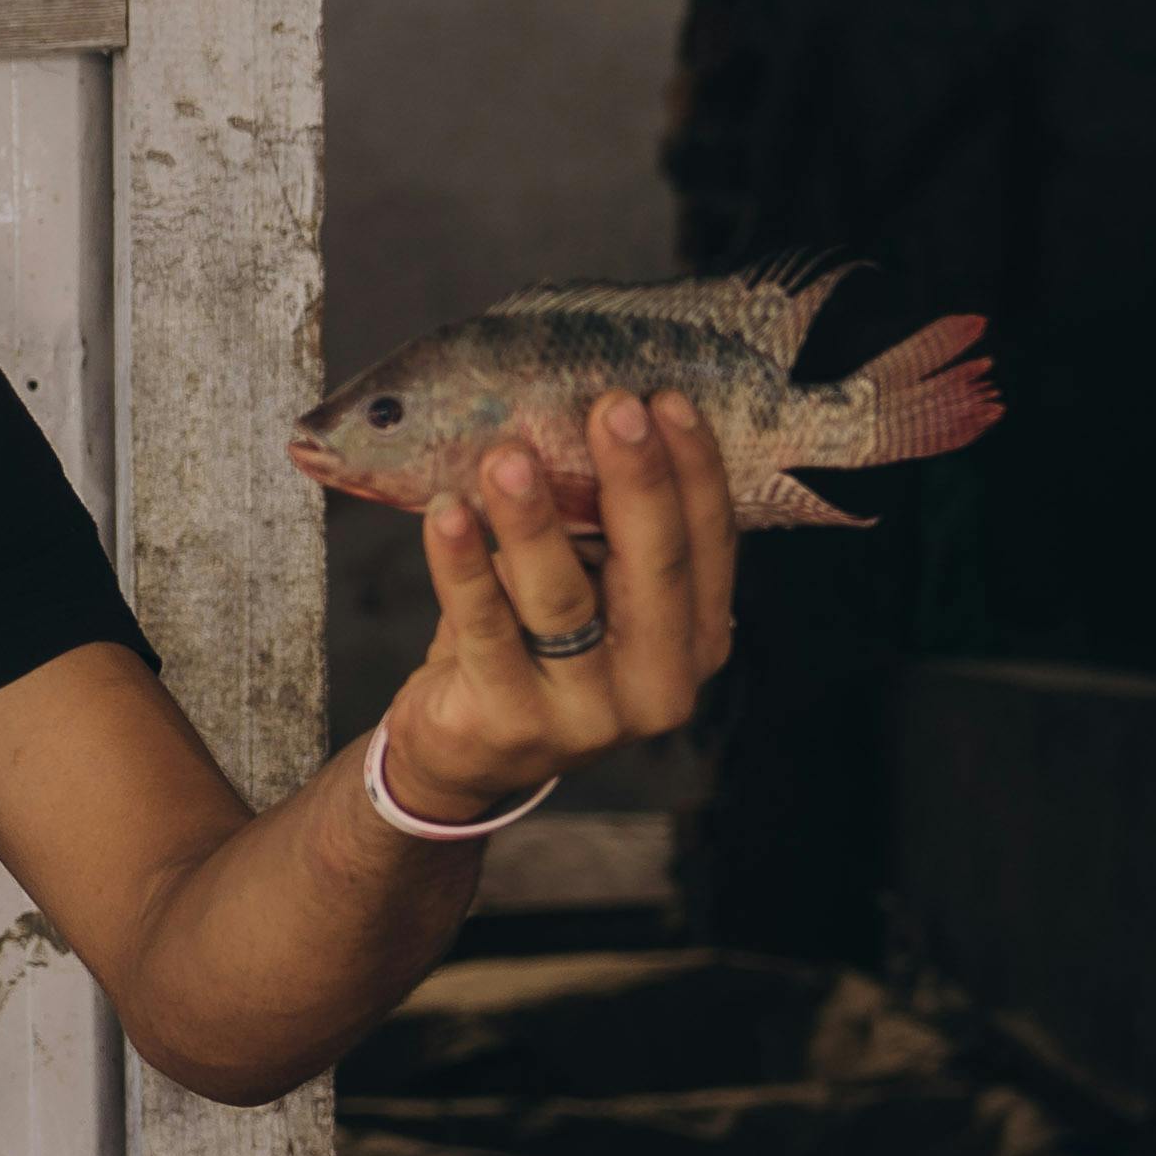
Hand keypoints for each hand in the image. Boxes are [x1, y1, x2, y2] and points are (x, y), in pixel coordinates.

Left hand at [382, 391, 741, 822]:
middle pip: (652, 567)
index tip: (664, 400)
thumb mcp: (594, 596)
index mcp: (697, 641)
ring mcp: (588, 714)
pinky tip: (445, 513)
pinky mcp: (511, 723)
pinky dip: (462, 566)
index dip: (693, 470)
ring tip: (508, 456)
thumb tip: (587, 426)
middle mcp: (659, 684)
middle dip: (633, 479)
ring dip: (533, 520)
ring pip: (563, 600)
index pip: (709, 544)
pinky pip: (485, 628)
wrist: (468, 755)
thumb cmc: (537, 651)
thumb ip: (607, 537)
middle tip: (610, 408)